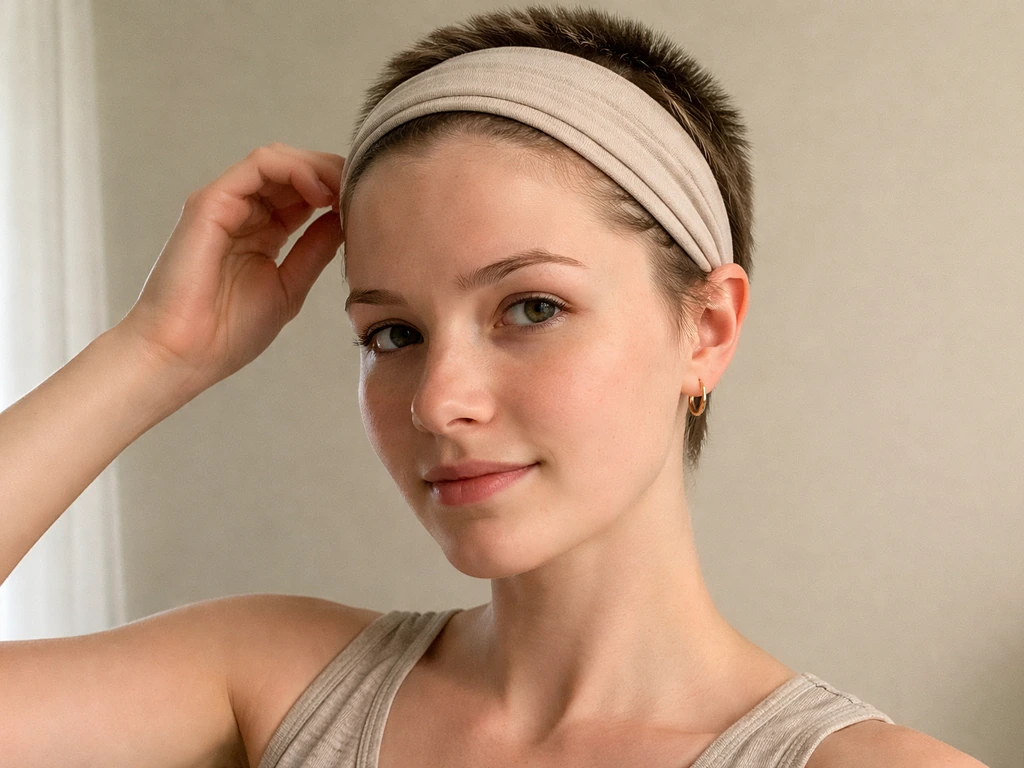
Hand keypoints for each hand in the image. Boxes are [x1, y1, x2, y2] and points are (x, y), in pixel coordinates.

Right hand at [118, 143, 344, 392]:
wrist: (184, 355)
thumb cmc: (228, 332)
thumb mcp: (289, 286)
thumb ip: (314, 251)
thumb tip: (344, 219)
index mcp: (261, 232)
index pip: (303, 194)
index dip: (337, 192)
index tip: (367, 207)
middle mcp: (242, 211)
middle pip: (294, 170)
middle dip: (333, 174)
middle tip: (363, 191)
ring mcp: (225, 203)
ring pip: (278, 159)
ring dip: (319, 168)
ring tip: (344, 191)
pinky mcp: (211, 202)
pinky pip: (258, 166)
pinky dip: (295, 170)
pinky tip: (319, 192)